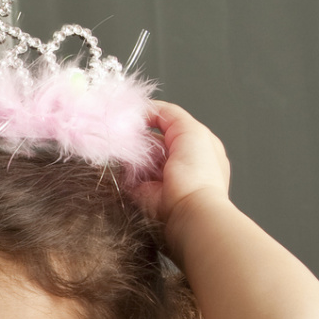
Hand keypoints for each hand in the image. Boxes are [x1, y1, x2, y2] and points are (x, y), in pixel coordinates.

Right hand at [132, 101, 231, 226]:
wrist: (189, 209)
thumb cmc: (198, 169)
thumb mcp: (190, 129)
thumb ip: (168, 114)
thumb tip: (145, 109)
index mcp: (195, 144)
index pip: (170, 124)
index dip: (152, 117)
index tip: (134, 112)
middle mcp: (179, 160)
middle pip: (151, 139)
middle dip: (138, 133)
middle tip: (124, 128)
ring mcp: (161, 177)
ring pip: (139, 156)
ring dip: (130, 150)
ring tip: (122, 143)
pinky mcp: (145, 192)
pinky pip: (128, 175)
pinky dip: (123, 168)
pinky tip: (120, 160)